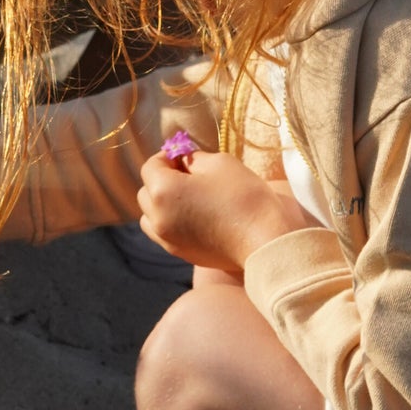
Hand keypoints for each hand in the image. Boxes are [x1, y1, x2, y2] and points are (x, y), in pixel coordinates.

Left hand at [137, 146, 316, 273]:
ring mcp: (166, 239)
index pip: (151, 166)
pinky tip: (193, 217)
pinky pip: (162, 233)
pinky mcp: (179, 253)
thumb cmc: (243, 196)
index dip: (167, 156)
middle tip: (189, 175)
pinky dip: (169, 222)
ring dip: (161, 203)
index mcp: (162, 191)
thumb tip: (182, 161)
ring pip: (150, 215)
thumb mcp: (219, 163)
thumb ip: (193, 158)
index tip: (186, 156)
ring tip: (188, 199)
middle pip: (146, 191)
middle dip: (162, 179)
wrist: (264, 240)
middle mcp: (157, 217)